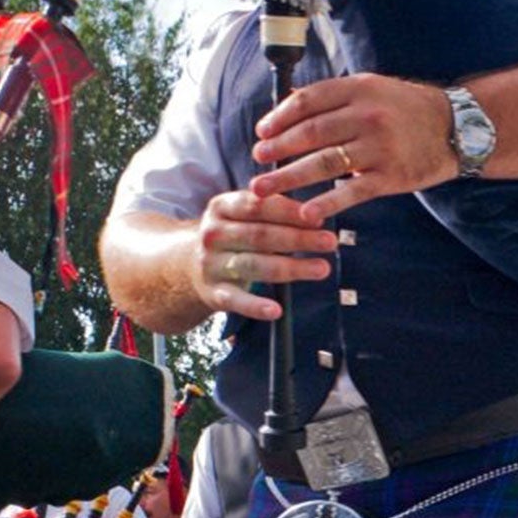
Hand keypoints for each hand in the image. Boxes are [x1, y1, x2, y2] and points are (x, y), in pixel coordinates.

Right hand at [191, 188, 337, 319]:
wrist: (186, 267)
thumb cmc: (232, 236)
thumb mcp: (241, 215)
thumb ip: (272, 208)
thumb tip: (319, 208)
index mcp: (222, 207)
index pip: (258, 206)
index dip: (290, 211)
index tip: (320, 215)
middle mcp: (213, 234)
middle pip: (260, 235)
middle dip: (298, 238)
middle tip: (331, 241)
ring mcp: (211, 264)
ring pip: (255, 265)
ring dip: (291, 268)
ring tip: (322, 269)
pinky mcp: (214, 293)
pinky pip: (237, 301)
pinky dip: (256, 307)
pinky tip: (276, 311)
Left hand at [250, 74, 457, 218]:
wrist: (456, 129)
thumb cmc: (408, 109)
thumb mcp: (373, 89)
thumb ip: (335, 97)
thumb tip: (289, 103)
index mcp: (359, 89)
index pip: (309, 101)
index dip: (280, 118)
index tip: (261, 133)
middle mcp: (368, 116)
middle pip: (311, 132)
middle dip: (278, 148)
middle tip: (256, 161)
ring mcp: (379, 148)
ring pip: (325, 162)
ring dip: (289, 177)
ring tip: (263, 188)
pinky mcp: (391, 176)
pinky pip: (352, 192)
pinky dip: (327, 203)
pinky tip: (306, 213)